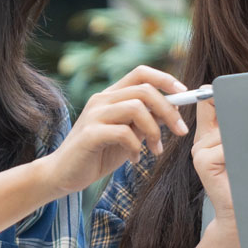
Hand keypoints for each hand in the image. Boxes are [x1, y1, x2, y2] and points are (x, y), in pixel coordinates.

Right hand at [40, 66, 188, 194]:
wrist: (63, 174)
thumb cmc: (98, 154)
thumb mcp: (127, 134)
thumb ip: (144, 121)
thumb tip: (171, 112)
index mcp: (110, 95)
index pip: (141, 73)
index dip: (165, 80)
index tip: (184, 95)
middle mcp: (101, 100)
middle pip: (145, 90)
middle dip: (169, 110)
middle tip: (180, 131)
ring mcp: (94, 115)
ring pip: (137, 108)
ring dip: (154, 131)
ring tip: (155, 150)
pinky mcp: (90, 134)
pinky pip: (124, 133)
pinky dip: (136, 148)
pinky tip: (134, 159)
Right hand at [190, 91, 233, 222]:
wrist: (239, 214)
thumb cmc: (246, 183)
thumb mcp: (242, 151)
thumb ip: (239, 130)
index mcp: (209, 137)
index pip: (209, 101)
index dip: (219, 91)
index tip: (247, 83)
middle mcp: (201, 142)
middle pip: (217, 108)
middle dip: (237, 109)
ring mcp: (200, 150)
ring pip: (227, 128)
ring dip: (244, 138)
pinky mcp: (203, 161)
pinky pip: (226, 144)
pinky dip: (240, 152)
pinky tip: (244, 166)